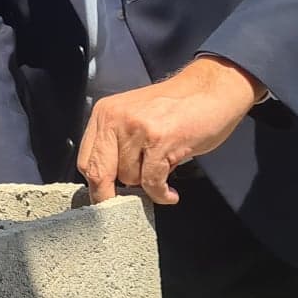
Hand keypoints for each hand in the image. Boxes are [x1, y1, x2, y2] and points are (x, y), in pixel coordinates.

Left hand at [77, 57, 263, 205]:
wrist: (211, 89)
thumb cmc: (176, 106)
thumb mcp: (135, 118)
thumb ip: (117, 144)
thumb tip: (106, 183)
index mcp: (105, 113)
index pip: (86, 160)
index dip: (95, 185)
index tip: (106, 197)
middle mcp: (117, 119)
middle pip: (98, 172)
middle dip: (109, 196)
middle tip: (121, 208)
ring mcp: (138, 129)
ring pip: (129, 178)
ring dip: (145, 185)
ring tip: (161, 175)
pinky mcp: (161, 141)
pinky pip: (152, 182)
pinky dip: (161, 194)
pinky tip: (169, 193)